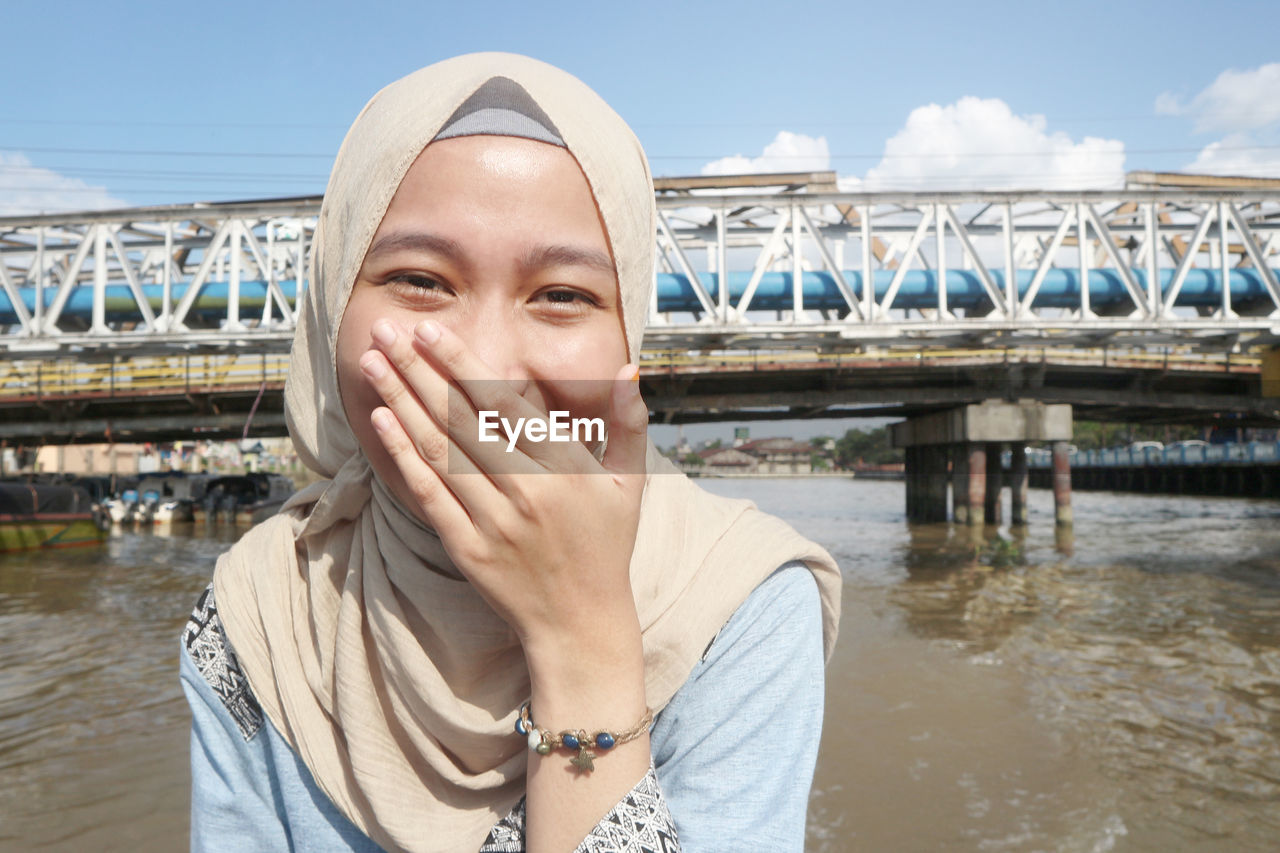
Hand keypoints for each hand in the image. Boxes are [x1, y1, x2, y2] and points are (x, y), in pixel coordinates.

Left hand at [358, 318, 649, 657]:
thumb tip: (628, 371)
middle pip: (461, 419)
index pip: (502, 404)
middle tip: (387, 328)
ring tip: (372, 362)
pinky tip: (382, 421)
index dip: (463, 364)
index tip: (432, 331)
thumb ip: (627, 424)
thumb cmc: (605, 546)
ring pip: (439, 450)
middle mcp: (526, 491)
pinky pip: (430, 495)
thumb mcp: (629, 485)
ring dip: (401, 402)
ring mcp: (493, 522)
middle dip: (419, 370)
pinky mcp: (467, 549)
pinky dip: (404, 456)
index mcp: (564, 469)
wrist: (580, 623)